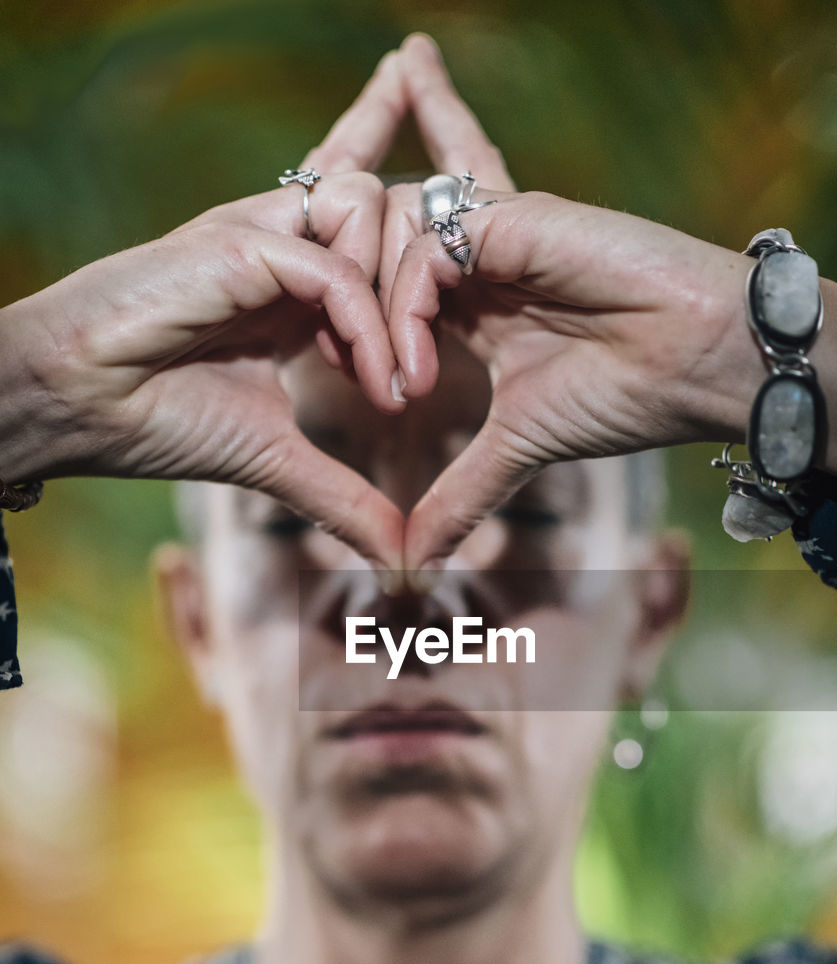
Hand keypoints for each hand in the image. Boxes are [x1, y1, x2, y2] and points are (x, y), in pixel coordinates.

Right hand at [0, 173, 404, 566]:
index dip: (424, 276)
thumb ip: (343, 496)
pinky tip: (374, 387)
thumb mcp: (277, 461)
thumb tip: (400, 556)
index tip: (422, 381)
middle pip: (392, 205)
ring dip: (399, 296)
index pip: (382, 235)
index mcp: (297, 285)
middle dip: (429, 280)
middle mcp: (285, 247)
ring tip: (392, 383)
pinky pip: (332, 267)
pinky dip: (367, 328)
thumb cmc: (158, 421)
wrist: (78, 410)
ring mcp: (260, 237)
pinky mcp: (235, 244)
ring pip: (368, 207)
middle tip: (419, 381)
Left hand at [388, 190, 762, 568]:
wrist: (699, 366)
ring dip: (372, 314)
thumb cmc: (625, 396)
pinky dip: (406, 307)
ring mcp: (493, 233)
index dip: (353, 329)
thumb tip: (416, 560)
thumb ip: (462, 492)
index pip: (378, 282)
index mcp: (471, 299)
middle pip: (366, 243)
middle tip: (360, 382)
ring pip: (385, 232)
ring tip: (396, 389)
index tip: (370, 393)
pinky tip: (421, 371)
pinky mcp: (515, 218)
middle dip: (344, 309)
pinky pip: (427, 242)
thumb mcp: (518, 447)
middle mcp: (475, 257)